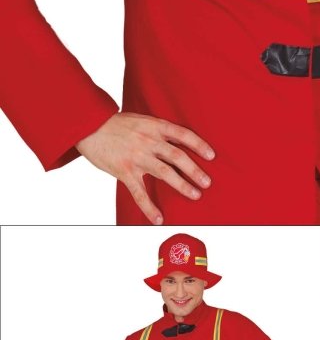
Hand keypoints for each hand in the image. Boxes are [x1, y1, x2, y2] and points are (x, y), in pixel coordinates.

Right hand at [77, 112, 214, 223]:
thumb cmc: (115, 124)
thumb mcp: (141, 120)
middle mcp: (148, 141)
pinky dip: (149, 207)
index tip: (212, 156)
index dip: (199, 145)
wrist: (88, 126)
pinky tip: (158, 219)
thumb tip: (177, 141)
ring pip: (165, 173)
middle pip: (178, 156)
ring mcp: (137, 157)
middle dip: (195, 170)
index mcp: (154, 126)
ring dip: (182, 185)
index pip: (183, 135)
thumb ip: (158, 130)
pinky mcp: (125, 171)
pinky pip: (139, 192)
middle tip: (207, 182)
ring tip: (195, 195)